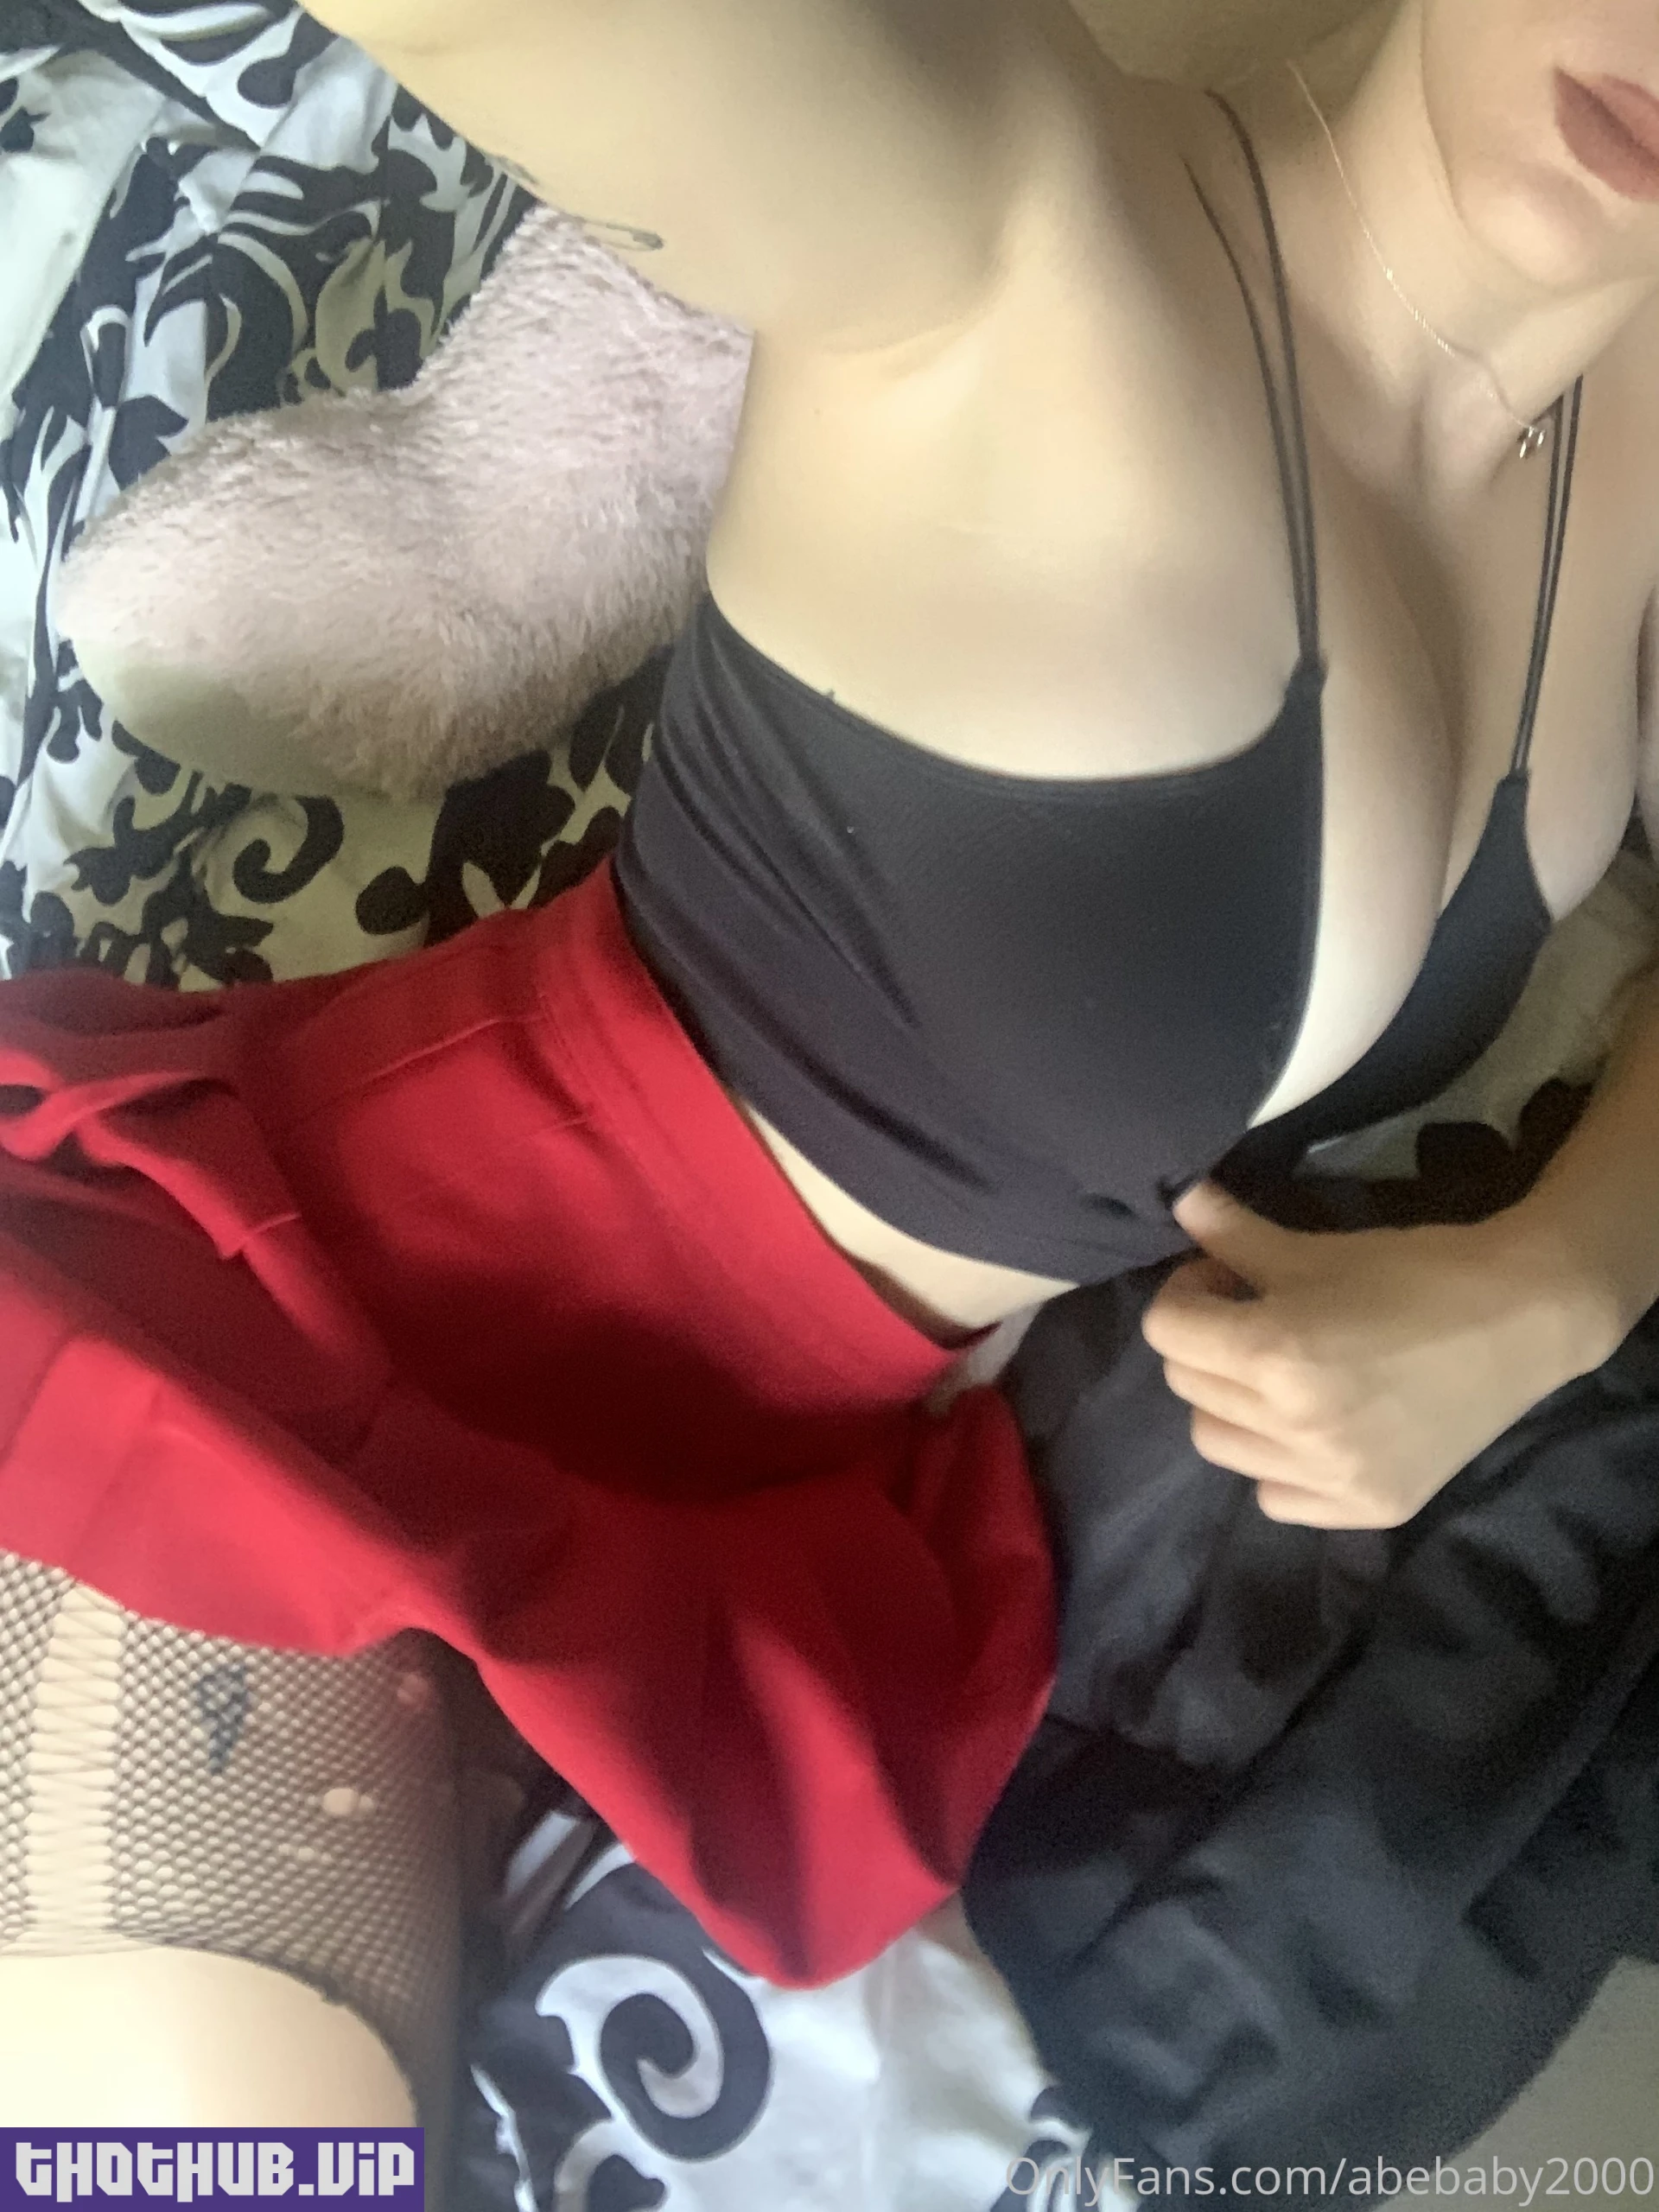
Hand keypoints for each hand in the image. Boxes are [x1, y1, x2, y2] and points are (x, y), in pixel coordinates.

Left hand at [1142, 1181, 1600, 1528]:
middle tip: (1251, 1315)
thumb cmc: (1415, 1273)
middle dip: (1207, 1342)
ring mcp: (1330, 1477)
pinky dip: (1278, 1464)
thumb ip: (1233, 1234)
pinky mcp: (1366, 1509)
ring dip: (1231, 1403)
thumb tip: (1178, 1200)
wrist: (1524, 1320)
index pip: (1167, 1331)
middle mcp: (1294, 1427)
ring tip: (1277, 1373)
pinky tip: (1313, 1426)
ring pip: (1219, 1444)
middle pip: (1188, 1385)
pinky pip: (1274, 1496)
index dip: (1186, 1293)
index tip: (1224, 1278)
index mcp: (1275, 1354)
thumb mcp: (1315, 1249)